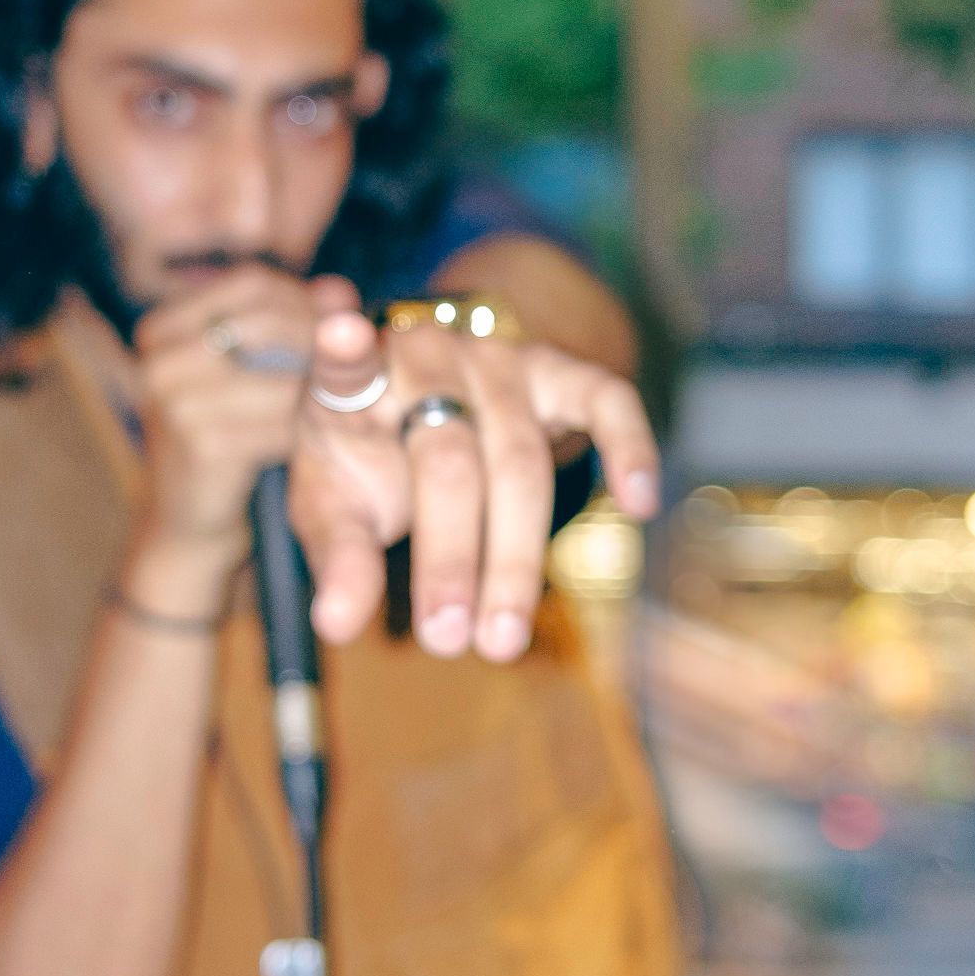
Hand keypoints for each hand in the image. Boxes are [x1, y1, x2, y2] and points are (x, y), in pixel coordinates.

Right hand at [122, 268, 359, 595]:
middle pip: (269, 321)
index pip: (252, 284)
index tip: (338, 325)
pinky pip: (285, 422)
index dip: (306, 299)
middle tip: (356, 363)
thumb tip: (340, 291)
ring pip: (285, 373)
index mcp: (162, 327)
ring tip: (347, 399)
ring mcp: (174, 401)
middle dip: (323, 340)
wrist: (189, 526)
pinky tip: (325, 435)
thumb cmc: (229, 438)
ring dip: (325, 386)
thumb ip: (293, 322)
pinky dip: (313, 427)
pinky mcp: (202, 445)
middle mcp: (159, 357)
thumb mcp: (253, 372)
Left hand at [288, 307, 659, 662]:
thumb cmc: (373, 465)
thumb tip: (336, 622)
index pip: (342, 365)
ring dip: (514, 557)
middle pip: (447, 460)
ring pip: (519, 459)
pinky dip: (628, 448)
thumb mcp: (335, 506)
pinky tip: (639, 502)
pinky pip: (606, 401)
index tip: (341, 334)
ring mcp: (498, 361)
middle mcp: (427, 355)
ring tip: (501, 640)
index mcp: (355, 383)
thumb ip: (338, 555)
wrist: (428, 408)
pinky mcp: (560, 371)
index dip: (343, 350)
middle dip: (449, 559)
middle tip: (446, 641)